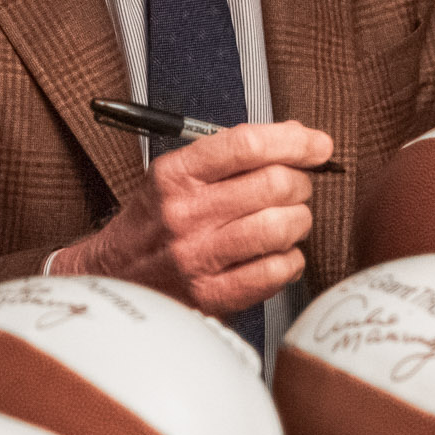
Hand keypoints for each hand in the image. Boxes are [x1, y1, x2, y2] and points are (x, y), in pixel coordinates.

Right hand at [51, 121, 333, 317]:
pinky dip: (290, 260)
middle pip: (274, 184)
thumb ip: (231, 154)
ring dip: (297, 220)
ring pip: (281, 226)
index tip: (318, 146)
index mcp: (175, 175)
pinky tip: (276, 254)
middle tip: (296, 187)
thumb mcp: (177, 175)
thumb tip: (298, 140)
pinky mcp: (213, 295)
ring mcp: (198, 257)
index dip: (294, 141)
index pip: (246, 144)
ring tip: (286, 221)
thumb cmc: (155, 221)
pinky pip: (278, 270)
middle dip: (300, 183)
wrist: (115, 276)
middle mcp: (185, 214)